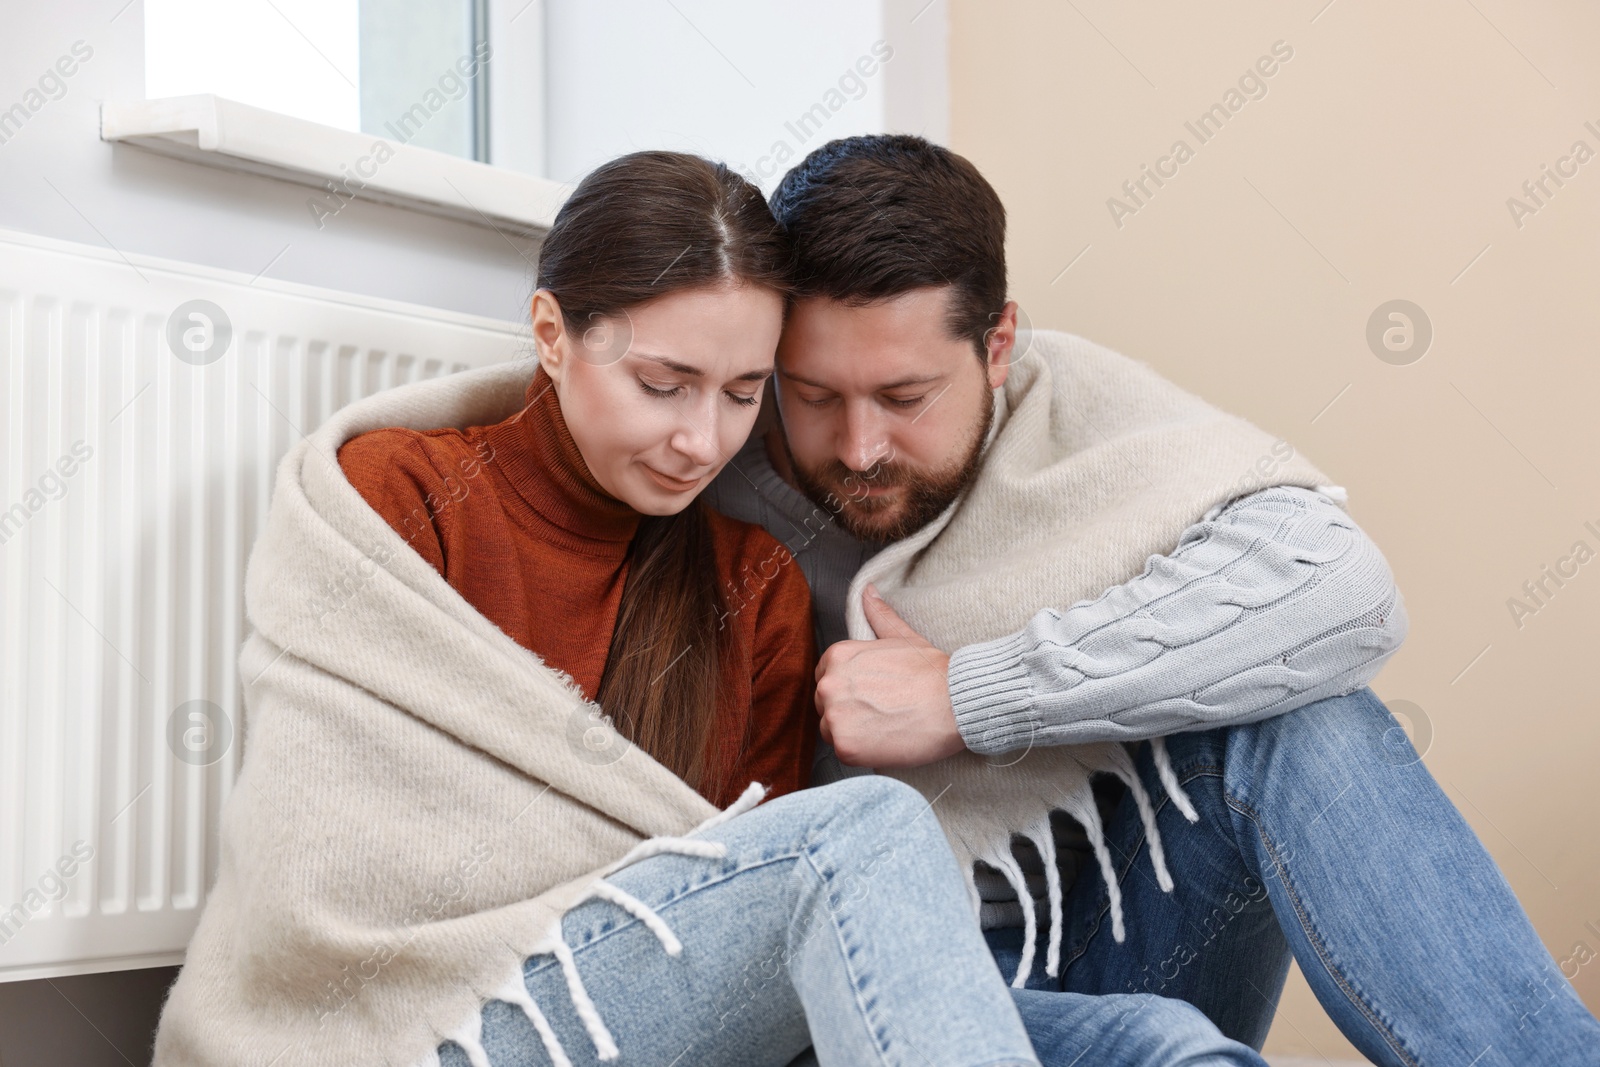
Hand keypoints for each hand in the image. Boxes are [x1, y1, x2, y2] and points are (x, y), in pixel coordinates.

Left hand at [814, 584, 966, 768]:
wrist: (955, 703)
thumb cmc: (932, 672)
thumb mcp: (903, 637)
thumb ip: (879, 615)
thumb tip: (868, 591)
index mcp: (838, 657)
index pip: (827, 679)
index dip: (851, 690)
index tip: (873, 695)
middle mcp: (829, 684)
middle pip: (827, 706)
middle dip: (850, 711)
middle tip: (883, 713)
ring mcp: (835, 716)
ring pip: (832, 730)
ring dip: (854, 733)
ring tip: (886, 727)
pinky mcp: (845, 745)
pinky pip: (844, 752)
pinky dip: (863, 752)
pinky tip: (886, 741)